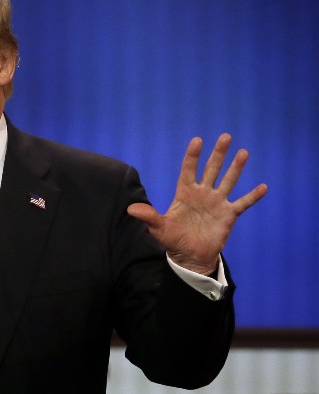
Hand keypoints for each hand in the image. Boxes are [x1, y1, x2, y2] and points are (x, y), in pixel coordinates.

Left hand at [127, 133, 267, 274]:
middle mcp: (202, 194)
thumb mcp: (159, 228)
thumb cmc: (173, 240)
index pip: (188, 170)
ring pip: (228, 181)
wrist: (190, 257)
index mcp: (185, 193)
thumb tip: (130, 209)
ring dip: (236, 167)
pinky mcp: (228, 215)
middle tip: (225, 136)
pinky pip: (242, 203)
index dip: (192, 156)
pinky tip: (263, 187)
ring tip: (243, 152)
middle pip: (211, 170)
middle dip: (218, 154)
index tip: (198, 140)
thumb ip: (148, 216)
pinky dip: (252, 196)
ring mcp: (216, 203)